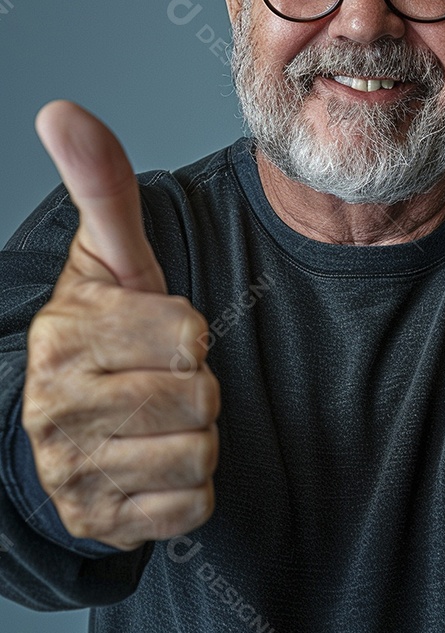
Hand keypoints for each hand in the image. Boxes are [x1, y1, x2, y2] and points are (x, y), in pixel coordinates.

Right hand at [22, 101, 219, 551]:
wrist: (63, 432)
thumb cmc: (102, 336)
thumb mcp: (107, 262)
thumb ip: (100, 188)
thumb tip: (61, 109)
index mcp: (64, 335)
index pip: (188, 334)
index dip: (189, 333)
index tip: (157, 336)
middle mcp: (55, 407)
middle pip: (200, 396)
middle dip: (196, 386)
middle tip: (159, 381)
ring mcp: (73, 471)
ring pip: (201, 451)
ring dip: (195, 435)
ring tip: (156, 421)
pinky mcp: (99, 523)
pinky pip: (194, 505)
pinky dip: (188, 487)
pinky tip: (152, 464)